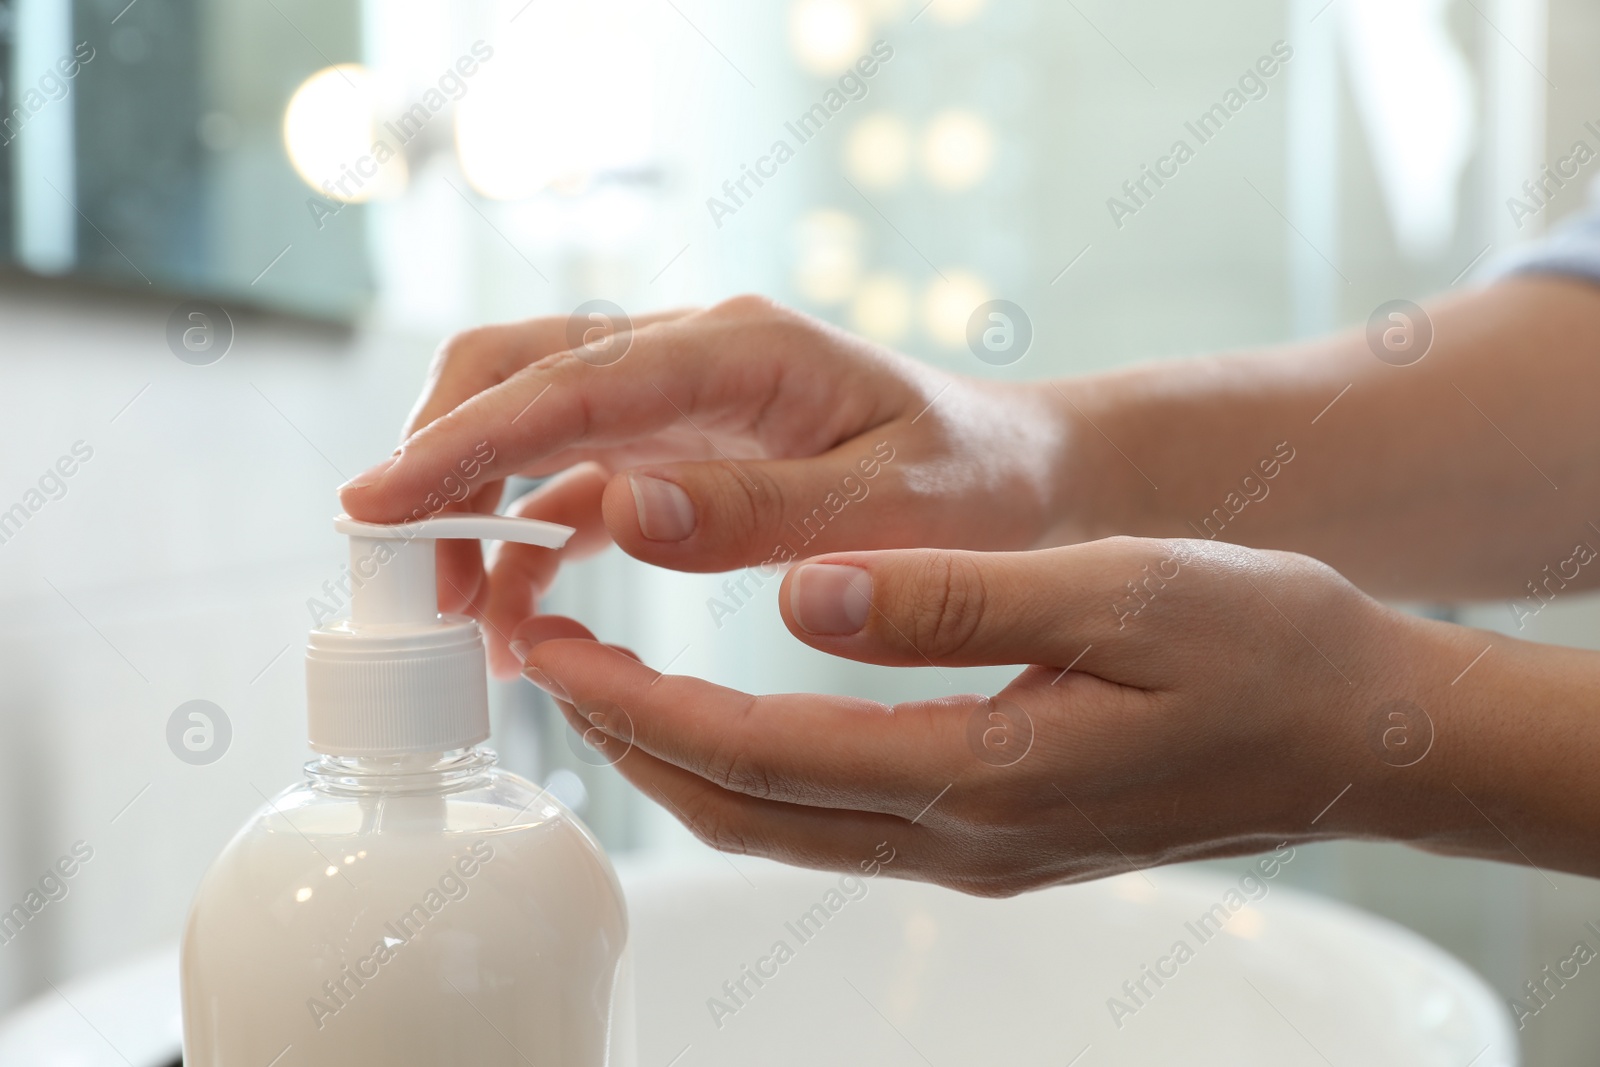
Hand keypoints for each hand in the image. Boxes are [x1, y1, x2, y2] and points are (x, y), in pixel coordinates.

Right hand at [339, 296, 1069, 676]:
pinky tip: (517, 619)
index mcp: (743, 350)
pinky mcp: (676, 448)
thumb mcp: (888, 506)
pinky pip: (571, 481)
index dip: (463, 440)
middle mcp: (693, 356)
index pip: (571, 381)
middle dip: (440, 458)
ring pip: (529, 423)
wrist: (1015, 474)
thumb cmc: (973, 484)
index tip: (373, 503)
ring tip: (453, 614)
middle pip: (519, 370)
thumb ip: (759, 511)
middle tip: (396, 568)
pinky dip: (528, 543)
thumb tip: (621, 511)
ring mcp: (677, 399)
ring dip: (473, 508)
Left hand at [514, 536, 1490, 894]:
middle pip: (750, 811)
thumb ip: (952, 604)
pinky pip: (843, 820)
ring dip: (688, 766)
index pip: (760, 753)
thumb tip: (802, 597)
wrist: (1362, 734)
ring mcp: (982, 849)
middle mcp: (965, 834)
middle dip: (634, 746)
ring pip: (789, 828)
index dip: (644, 706)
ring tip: (619, 691)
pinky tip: (742, 723)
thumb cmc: (1263, 647)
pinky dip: (763, 775)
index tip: (562, 651)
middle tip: (557, 670)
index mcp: (981, 773)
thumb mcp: (1116, 595)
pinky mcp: (1002, 835)